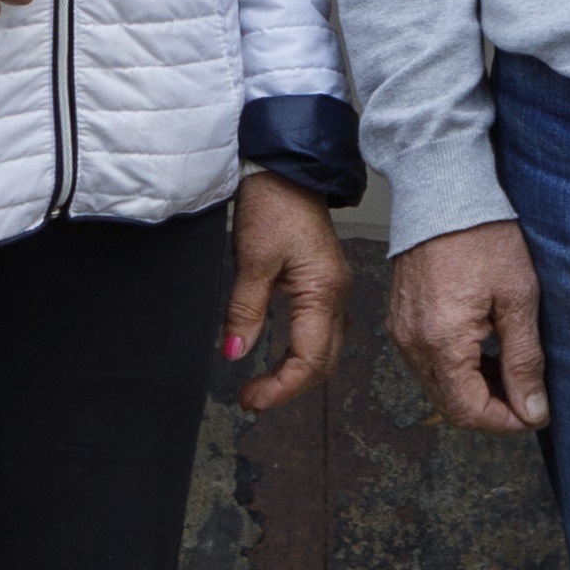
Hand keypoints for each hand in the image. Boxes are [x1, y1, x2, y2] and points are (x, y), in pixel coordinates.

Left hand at [221, 176, 348, 414]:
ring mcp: (333, 291)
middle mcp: (335, 296)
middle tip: (251, 400)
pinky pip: (319, 332)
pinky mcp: (323, 284)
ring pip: (324, 350)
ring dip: (295, 374)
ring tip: (261, 387)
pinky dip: (300, 353)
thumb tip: (234, 352)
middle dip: (288, 387)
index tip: (251, 399)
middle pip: (322, 362)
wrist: (286, 170)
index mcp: (323, 292)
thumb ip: (244, 310)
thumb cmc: (274, 203)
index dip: (281, 388)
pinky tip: (278, 358)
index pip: (309, 359)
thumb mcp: (252, 259)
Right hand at [389, 220, 550, 436]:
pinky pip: (427, 363)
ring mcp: (401, 333)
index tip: (534, 413)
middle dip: (491, 410)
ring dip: (474, 390)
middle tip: (528, 394)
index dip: (504, 422)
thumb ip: (524, 360)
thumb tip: (532, 410)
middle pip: (450, 406)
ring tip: (510, 369)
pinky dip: (457, 369)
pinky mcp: (401, 320)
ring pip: (438, 387)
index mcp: (441, 342)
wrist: (444, 193)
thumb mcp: (519, 299)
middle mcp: (413, 344)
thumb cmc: (484, 237)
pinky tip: (484, 350)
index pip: (468, 411)